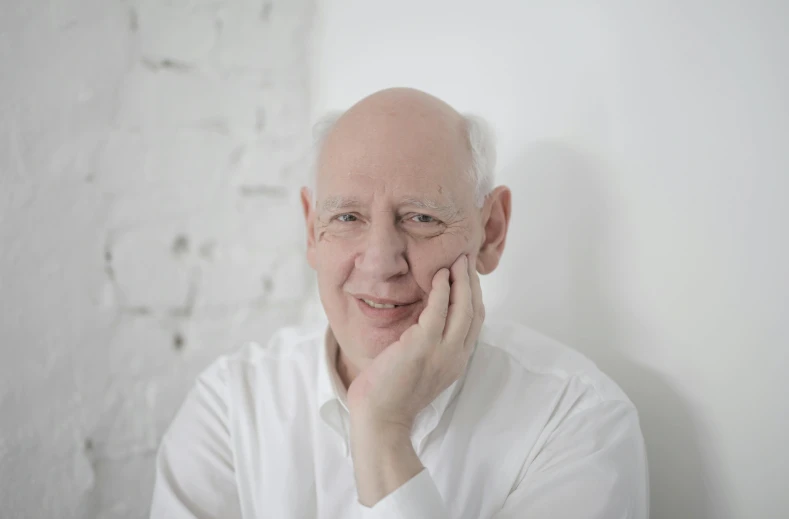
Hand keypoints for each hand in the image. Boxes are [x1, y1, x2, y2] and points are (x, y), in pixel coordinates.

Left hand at [347, 254, 484, 430]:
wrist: (379, 417)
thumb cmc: (391, 394)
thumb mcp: (420, 368)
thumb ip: (428, 347)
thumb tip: (424, 323)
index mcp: (456, 362)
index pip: (474, 324)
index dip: (475, 297)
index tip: (468, 278)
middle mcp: (456, 357)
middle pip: (475, 312)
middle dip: (472, 284)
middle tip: (466, 261)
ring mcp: (442, 352)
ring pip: (463, 308)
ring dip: (462, 281)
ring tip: (457, 261)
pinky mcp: (423, 346)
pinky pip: (439, 310)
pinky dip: (442, 289)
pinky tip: (440, 275)